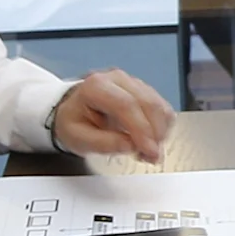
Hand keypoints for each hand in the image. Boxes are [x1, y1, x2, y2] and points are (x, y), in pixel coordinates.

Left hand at [49, 68, 174, 161]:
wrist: (73, 110)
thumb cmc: (73, 123)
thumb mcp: (78, 138)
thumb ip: (104, 143)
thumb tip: (132, 146)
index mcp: (96, 86)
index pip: (126, 105)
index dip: (142, 129)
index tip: (149, 151)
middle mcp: (117, 79)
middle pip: (147, 102)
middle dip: (155, 132)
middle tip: (153, 157)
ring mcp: (132, 82)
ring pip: (158, 104)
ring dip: (160, 131)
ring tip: (147, 152)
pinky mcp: (143, 90)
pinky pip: (161, 107)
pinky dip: (162, 126)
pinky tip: (149, 141)